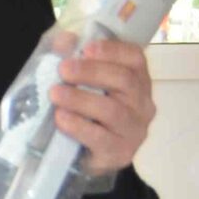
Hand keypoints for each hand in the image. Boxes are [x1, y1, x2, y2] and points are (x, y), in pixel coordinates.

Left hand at [50, 36, 154, 176]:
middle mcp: (143, 104)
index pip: (135, 58)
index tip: (87, 48)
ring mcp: (135, 130)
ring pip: (112, 110)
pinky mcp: (121, 153)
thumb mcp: (82, 84)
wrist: (90, 158)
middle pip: (124, 81)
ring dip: (80, 99)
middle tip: (63, 69)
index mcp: (138, 81)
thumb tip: (64, 40)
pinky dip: (78, 126)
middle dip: (91, 72)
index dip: (112, 50)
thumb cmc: (88, 115)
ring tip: (56, 94)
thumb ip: (75, 59)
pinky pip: (100, 137)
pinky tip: (61, 118)